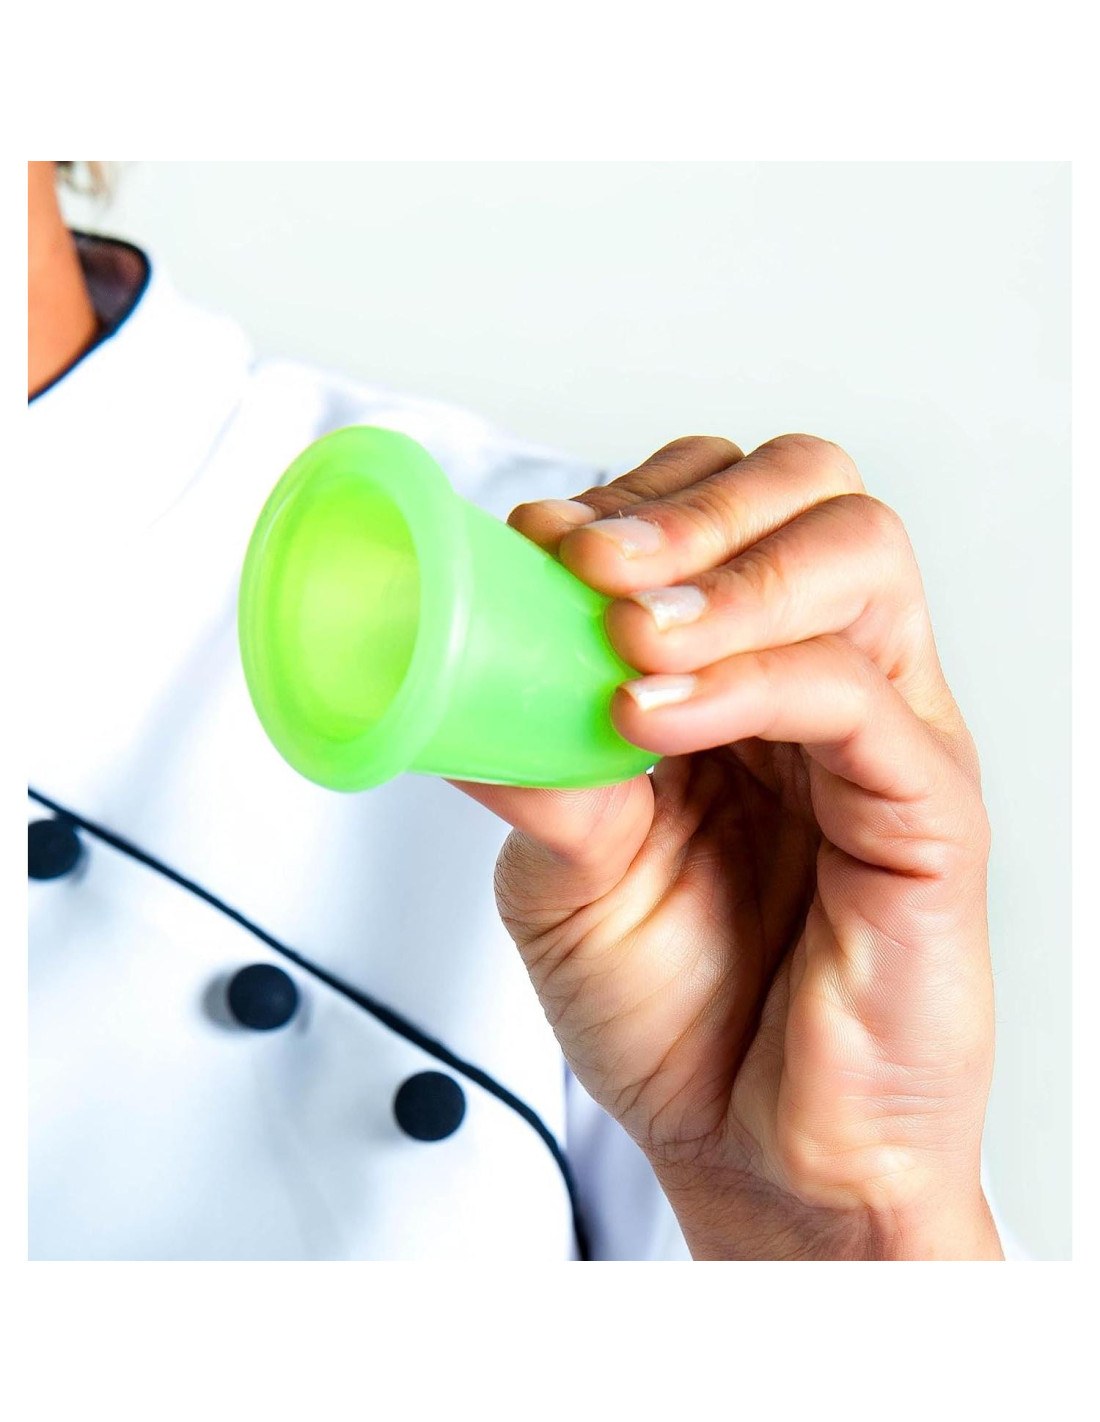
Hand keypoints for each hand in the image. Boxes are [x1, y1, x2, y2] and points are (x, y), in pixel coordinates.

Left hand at [459, 434, 1000, 1259]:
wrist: (755, 1154)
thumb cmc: (681, 1016)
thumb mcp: (568, 879)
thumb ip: (535, 772)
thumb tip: (452, 682)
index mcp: (738, 680)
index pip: (717, 512)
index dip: (630, 502)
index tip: (534, 540)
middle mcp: (820, 682)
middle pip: (807, 489)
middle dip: (687, 504)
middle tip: (586, 563)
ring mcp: (883, 733)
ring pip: (854, 554)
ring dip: (720, 569)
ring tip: (622, 631)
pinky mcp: (924, 808)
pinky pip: (853, 696)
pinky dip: (746, 679)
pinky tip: (655, 715)